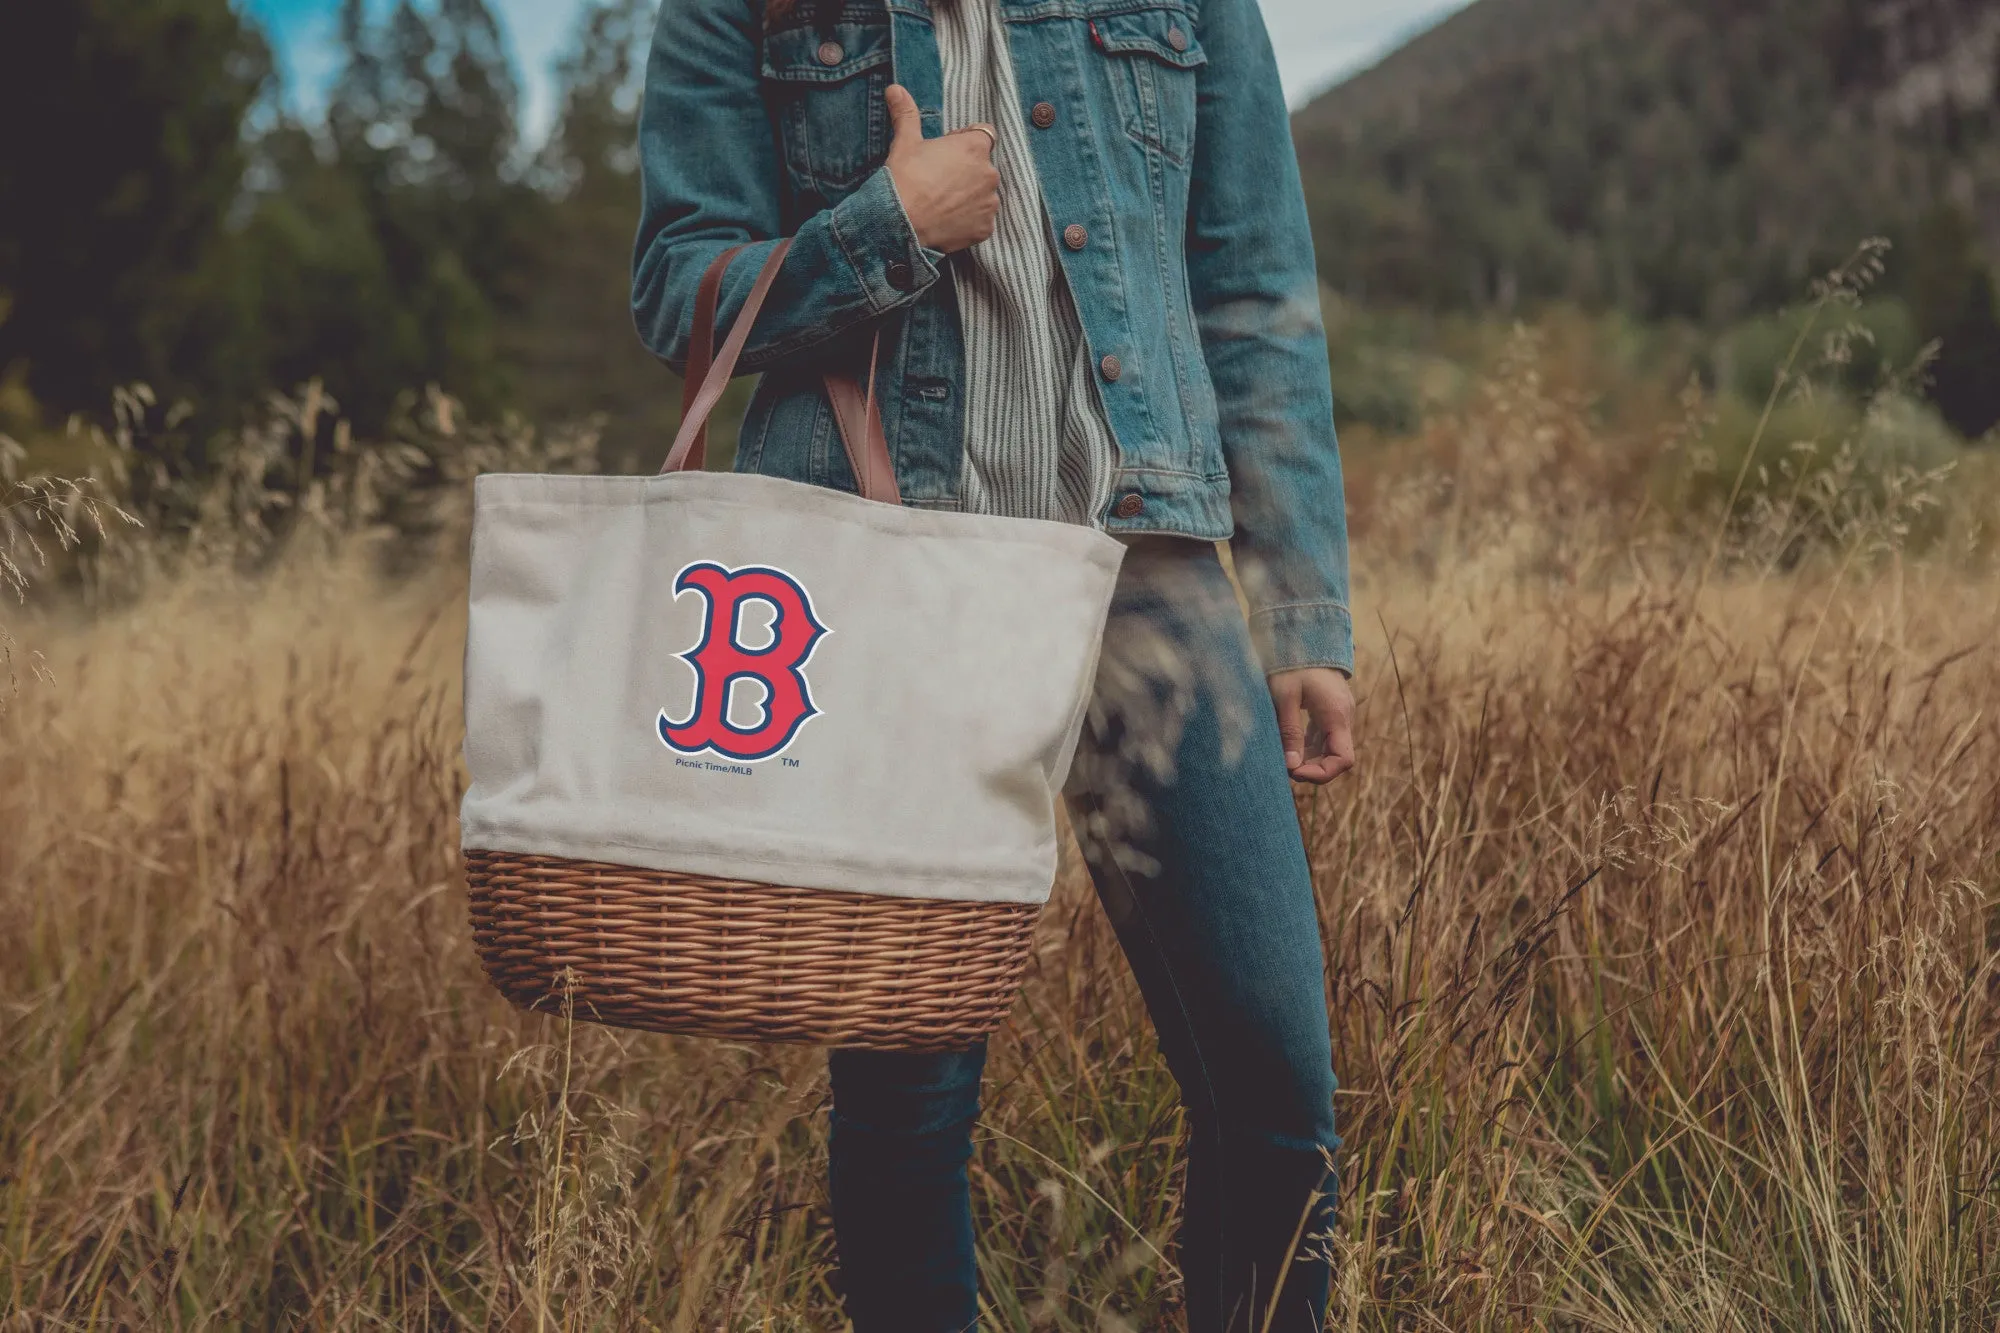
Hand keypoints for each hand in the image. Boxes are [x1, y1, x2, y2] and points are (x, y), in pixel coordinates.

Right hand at [884, 84, 998, 252]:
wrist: (899, 223)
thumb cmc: (904, 178)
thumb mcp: (905, 142)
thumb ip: (906, 113)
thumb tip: (895, 88)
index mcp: (975, 147)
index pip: (984, 134)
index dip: (965, 141)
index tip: (946, 153)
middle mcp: (989, 173)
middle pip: (983, 167)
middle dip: (966, 171)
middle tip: (938, 181)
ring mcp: (989, 203)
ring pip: (983, 195)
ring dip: (969, 196)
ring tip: (942, 203)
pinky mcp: (986, 228)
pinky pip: (981, 220)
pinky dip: (969, 220)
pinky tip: (947, 220)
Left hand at [1269, 668, 1355, 784]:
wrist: (1303, 634)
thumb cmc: (1292, 663)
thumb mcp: (1285, 697)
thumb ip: (1290, 731)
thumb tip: (1291, 767)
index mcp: (1336, 715)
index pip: (1343, 759)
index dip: (1322, 774)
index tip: (1294, 773)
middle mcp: (1343, 717)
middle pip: (1337, 757)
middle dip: (1313, 769)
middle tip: (1284, 768)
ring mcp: (1339, 713)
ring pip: (1330, 748)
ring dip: (1310, 759)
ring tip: (1283, 759)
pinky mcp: (1330, 709)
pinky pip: (1324, 736)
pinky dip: (1309, 747)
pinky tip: (1289, 747)